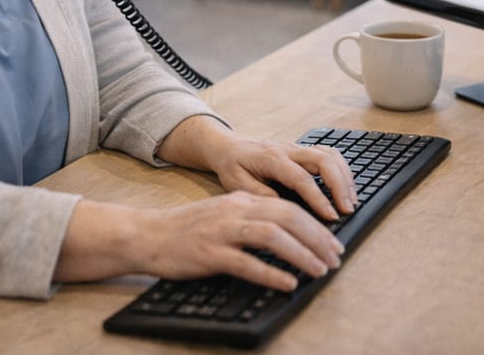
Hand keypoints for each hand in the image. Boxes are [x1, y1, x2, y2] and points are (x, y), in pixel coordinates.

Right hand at [56, 193, 343, 291]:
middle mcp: (236, 210)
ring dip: (301, 254)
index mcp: (242, 199)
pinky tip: (288, 284)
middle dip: (317, 238)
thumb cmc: (188, 229)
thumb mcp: (225, 213)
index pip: (289, 206)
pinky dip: (271, 273)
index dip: (316, 225)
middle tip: (335, 258)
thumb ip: (253, 217)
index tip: (333, 243)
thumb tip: (288, 232)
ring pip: (272, 236)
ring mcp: (223, 231)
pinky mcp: (210, 254)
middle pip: (288, 217)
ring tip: (319, 270)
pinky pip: (247, 263)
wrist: (148, 234)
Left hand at [157, 117, 357, 219]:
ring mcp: (297, 147)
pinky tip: (345, 186)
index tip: (331, 216)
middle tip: (348, 209)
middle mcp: (288, 149)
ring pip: (330, 154)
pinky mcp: (303, 150)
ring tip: (351, 200)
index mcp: (271, 158)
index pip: (301, 178)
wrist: (228, 146)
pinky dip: (342, 168)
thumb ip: (260, 194)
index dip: (319, 198)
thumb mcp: (236, 184)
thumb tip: (285, 207)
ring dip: (345, 176)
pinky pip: (329, 153)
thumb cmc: (232, 166)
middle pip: (323, 160)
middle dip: (340, 185)